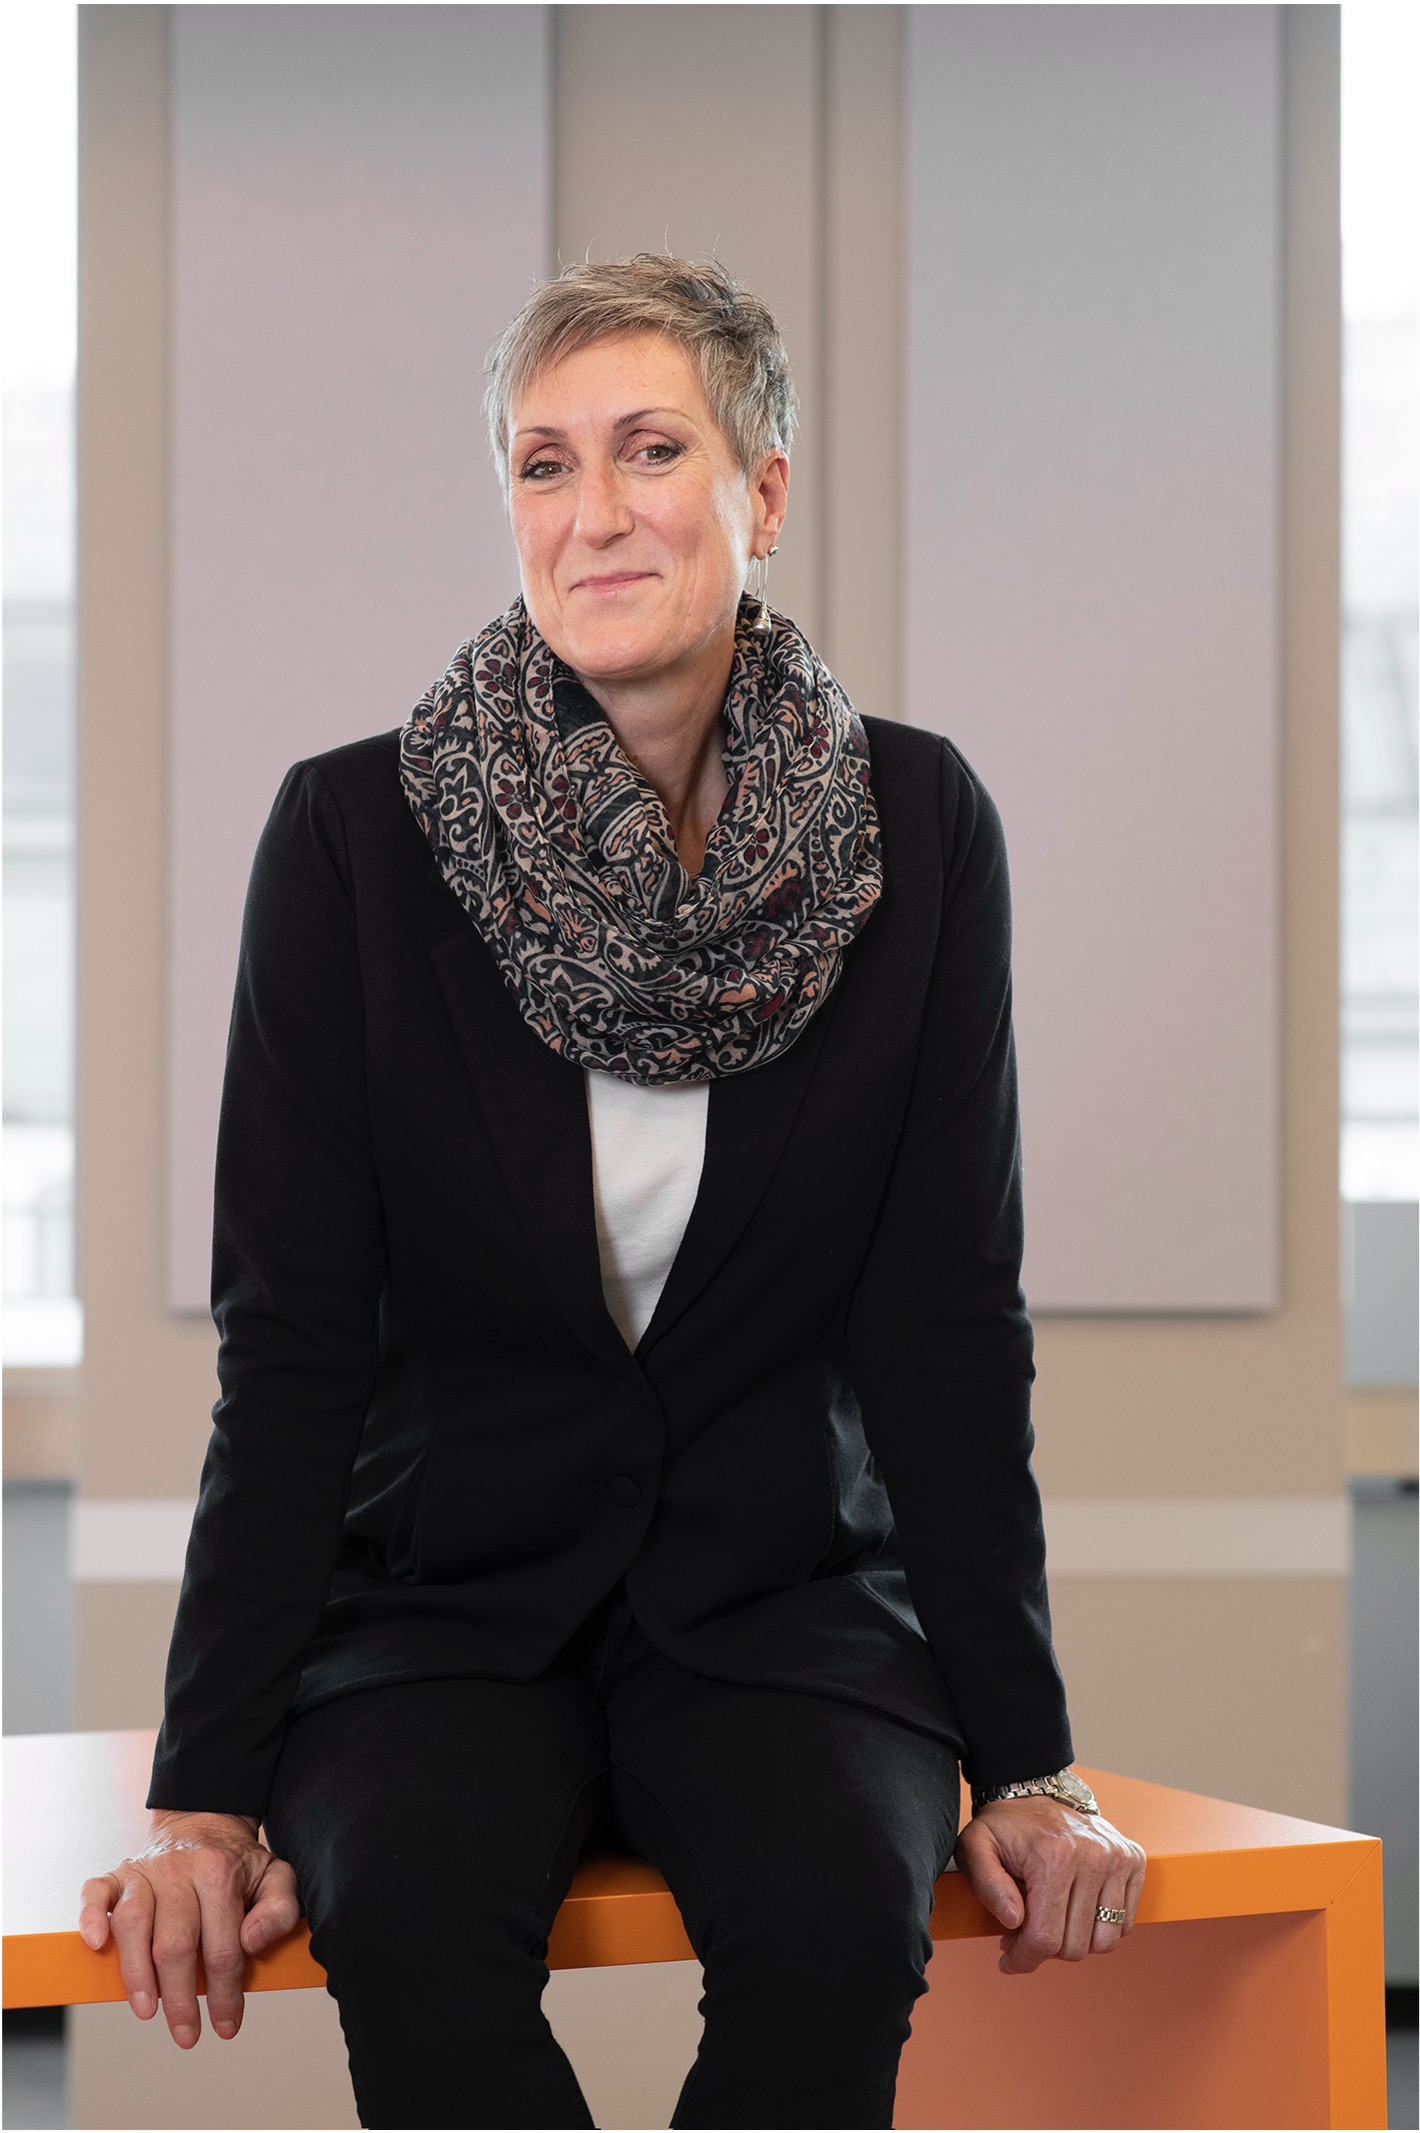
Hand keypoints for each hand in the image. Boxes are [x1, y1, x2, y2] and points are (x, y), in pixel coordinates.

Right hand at [78, 1811, 300, 2046]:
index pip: (224, 1947)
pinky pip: (96, 1891)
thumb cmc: (237, 1862)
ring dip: (136, 1973)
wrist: (204, 1820)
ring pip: (133, 1924)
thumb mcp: (275, 1876)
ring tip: (146, 2009)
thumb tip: (252, 1942)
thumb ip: (279, 1908)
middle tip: (186, 2034)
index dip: (225, 1993)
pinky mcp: (119, 1872)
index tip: (226, 2025)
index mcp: (221, 1874)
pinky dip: (91, 1917)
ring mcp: (145, 1871)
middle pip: (175, 1944)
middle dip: (180, 1999)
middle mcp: (180, 1870)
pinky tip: (97, 1945)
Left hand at [954, 1794, 1145, 1973]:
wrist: (1035, 1791)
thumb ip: (986, 1884)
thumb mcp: (975, 1847)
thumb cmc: (1004, 1826)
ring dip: (1076, 1942)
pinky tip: (1075, 1912)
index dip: (1024, 1959)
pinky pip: (1125, 1923)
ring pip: (1105, 1941)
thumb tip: (1013, 1921)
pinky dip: (1100, 1928)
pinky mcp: (1133, 1860)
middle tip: (1025, 1934)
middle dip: (1046, 1951)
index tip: (1008, 1960)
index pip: (1046, 1938)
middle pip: (1076, 1946)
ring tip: (1052, 1924)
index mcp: (1054, 1855)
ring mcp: (1118, 1857)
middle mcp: (1093, 1856)